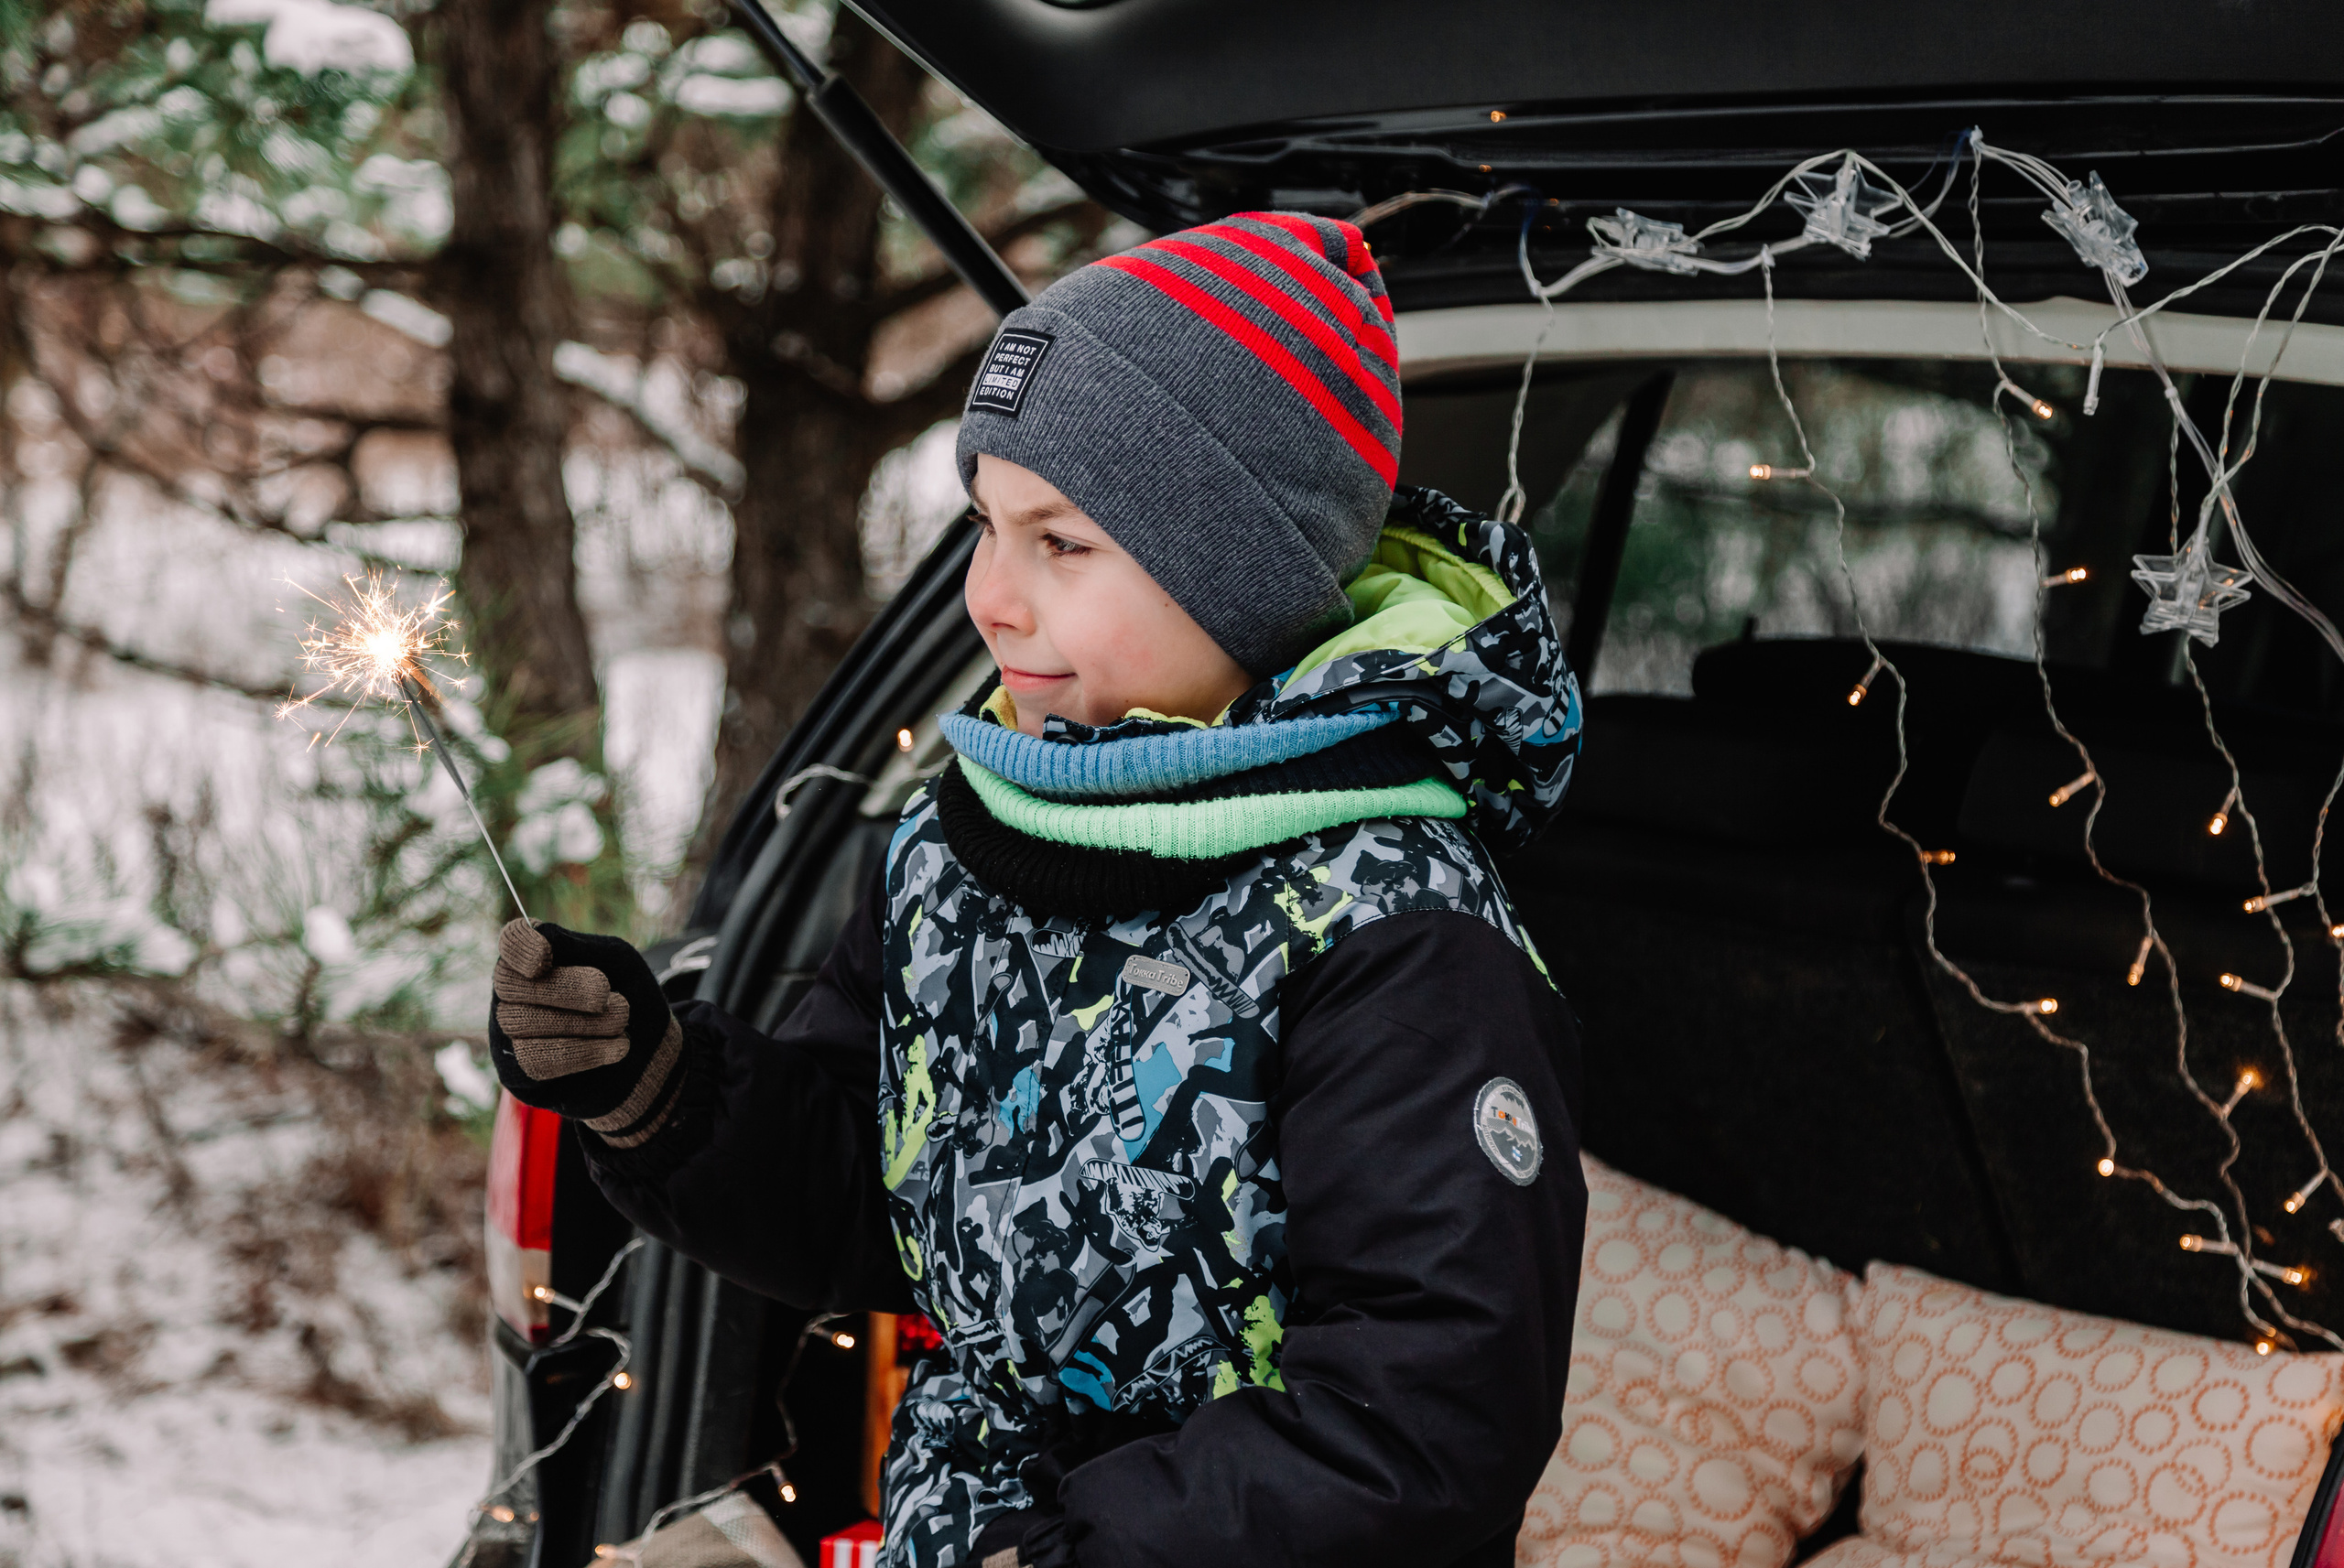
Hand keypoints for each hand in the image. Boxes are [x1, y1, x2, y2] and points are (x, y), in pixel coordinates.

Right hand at [487, 919, 683, 1142]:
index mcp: (535, 954)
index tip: (543, 958)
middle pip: (510, 983)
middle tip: (606, 995)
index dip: (520, 947)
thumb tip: (536, 935)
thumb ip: (577, 946)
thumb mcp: (617, 960)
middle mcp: (511, 991)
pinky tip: (617, 1047)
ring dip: (585, 1023)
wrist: (650, 1053)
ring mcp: (508, 1033)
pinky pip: (536, 1060)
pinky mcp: (518, 1072)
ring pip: (523, 1023)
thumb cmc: (628, 995)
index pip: (512, 940)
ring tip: (621, 1022)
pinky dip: (585, 1052)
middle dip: (566, 989)